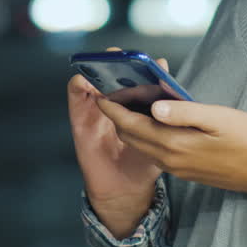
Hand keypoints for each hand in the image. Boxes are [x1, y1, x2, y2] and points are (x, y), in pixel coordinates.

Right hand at [67, 48, 165, 237]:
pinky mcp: (80, 118)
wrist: (125, 191)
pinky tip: (88, 81)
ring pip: (93, 79)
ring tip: (106, 64)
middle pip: (112, 74)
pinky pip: (76, 96)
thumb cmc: (144, 162)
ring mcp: (95, 109)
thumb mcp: (158, 136)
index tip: (151, 61)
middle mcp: (114, 103)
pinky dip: (79, 84)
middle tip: (124, 55)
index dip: (140, 66)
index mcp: (133, 104)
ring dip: (98, 69)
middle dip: (117, 61)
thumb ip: (164, 112)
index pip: (135, 77)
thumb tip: (169, 80)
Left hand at [97, 98, 246, 202]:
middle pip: (132, 136)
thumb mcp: (218, 118)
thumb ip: (184, 112)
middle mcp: (171, 159)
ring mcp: (177, 168)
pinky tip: (153, 120)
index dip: (113, 109)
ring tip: (129, 102)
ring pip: (142, 145)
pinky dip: (146, 135)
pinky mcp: (185, 171)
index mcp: (175, 144)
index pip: (132, 125)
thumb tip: (153, 105)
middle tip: (113, 92)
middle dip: (117, 115)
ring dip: (131, 126)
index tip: (99, 93)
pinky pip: (155, 152)